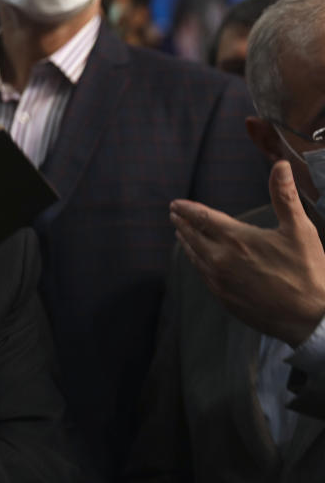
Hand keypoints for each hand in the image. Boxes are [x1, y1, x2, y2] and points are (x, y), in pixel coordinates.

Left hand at [170, 160, 324, 345]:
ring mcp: (219, 281)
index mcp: (237, 239)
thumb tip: (279, 164)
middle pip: (192, 236)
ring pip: (194, 257)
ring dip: (186, 242)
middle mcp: (221, 259)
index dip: (187, 209)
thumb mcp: (299, 229)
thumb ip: (284, 196)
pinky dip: (196, 262)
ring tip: (181, 233)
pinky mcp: (223, 297)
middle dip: (182, 223)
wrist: (310, 318)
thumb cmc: (308, 271)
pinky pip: (202, 275)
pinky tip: (198, 260)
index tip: (175, 203)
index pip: (202, 218)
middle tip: (174, 214)